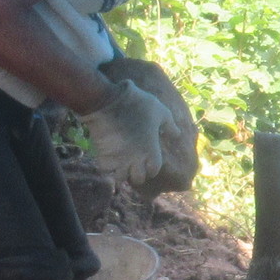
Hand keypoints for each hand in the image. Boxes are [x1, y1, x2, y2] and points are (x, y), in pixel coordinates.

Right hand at [104, 57, 197, 194]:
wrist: (110, 100)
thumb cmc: (139, 105)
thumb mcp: (161, 112)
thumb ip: (169, 125)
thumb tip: (177, 135)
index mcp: (151, 151)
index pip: (153, 171)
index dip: (151, 167)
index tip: (148, 161)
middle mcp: (135, 159)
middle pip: (137, 179)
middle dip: (136, 173)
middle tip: (133, 164)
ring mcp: (118, 159)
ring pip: (119, 177)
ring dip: (120, 172)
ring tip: (119, 164)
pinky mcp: (103, 155)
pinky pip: (104, 169)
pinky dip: (106, 166)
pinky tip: (107, 158)